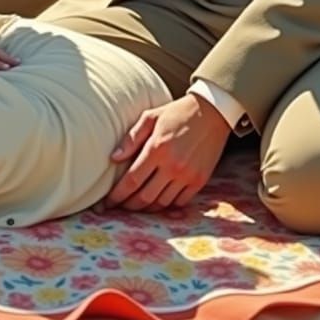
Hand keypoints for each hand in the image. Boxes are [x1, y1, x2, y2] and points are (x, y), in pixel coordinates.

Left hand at [104, 93, 230, 211]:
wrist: (212, 112)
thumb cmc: (177, 112)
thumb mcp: (151, 117)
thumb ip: (131, 138)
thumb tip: (113, 158)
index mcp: (157, 148)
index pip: (131, 181)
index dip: (117, 196)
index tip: (107, 202)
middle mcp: (172, 165)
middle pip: (144, 197)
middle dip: (128, 205)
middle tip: (119, 206)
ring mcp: (188, 175)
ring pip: (161, 203)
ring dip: (146, 207)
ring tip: (136, 204)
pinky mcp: (200, 181)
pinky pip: (179, 202)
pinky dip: (166, 204)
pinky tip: (158, 199)